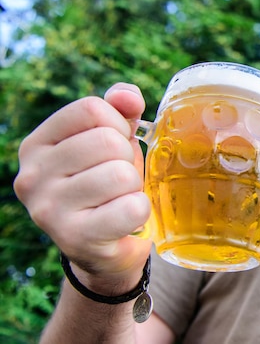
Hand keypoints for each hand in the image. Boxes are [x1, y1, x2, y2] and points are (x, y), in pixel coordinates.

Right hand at [13, 83, 151, 286]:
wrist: (105, 249)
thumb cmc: (109, 187)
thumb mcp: (112, 142)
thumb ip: (120, 111)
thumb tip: (128, 96)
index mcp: (37, 145)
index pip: (90, 109)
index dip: (118, 124)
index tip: (116, 146)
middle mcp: (32, 176)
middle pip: (107, 141)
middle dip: (127, 159)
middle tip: (120, 181)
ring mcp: (48, 209)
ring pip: (120, 174)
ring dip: (133, 187)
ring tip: (120, 199)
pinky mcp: (74, 238)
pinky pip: (130, 208)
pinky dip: (140, 211)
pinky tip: (126, 219)